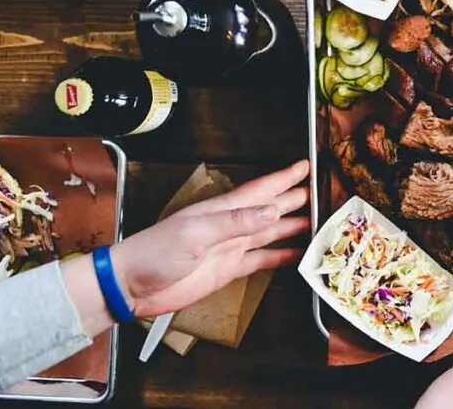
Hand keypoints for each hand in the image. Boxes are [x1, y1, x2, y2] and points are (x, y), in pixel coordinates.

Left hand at [111, 160, 310, 317]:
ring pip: (270, 233)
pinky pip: (262, 260)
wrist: (132, 285)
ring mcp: (230, 247)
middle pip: (270, 208)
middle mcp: (231, 225)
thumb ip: (236, 221)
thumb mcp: (196, 232)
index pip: (261, 189)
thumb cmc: (155, 252)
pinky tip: (295, 255)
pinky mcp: (229, 270)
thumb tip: (272, 210)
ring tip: (316, 223)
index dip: (284, 178)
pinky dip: (281, 257)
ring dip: (292, 227)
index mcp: (222, 209)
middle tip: (319, 192)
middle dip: (294, 199)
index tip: (305, 166)